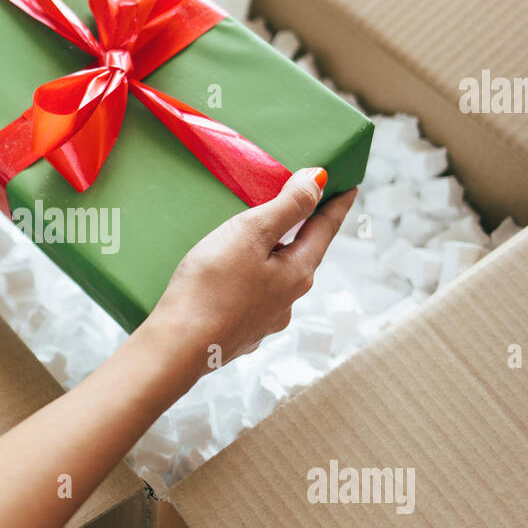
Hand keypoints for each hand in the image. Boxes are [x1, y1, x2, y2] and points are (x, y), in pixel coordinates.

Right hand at [141, 168, 356, 372]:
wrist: (177, 346)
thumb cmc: (211, 286)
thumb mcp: (250, 233)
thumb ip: (287, 206)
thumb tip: (319, 180)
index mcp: (297, 272)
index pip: (325, 229)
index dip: (336, 205)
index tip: (349, 187)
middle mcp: (288, 300)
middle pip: (301, 254)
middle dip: (301, 230)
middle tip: (299, 208)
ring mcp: (264, 321)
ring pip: (275, 278)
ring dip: (271, 258)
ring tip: (253, 243)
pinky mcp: (240, 333)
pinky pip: (251, 297)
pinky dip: (248, 280)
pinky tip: (229, 279)